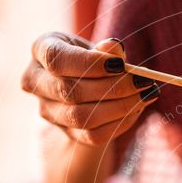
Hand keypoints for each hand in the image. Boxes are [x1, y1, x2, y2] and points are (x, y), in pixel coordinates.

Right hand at [21, 32, 159, 145]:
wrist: (86, 84)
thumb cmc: (93, 59)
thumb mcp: (98, 47)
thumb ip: (107, 49)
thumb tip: (115, 47)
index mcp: (41, 50)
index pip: (57, 60)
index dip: (89, 64)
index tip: (120, 65)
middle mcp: (36, 81)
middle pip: (70, 91)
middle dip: (112, 88)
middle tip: (142, 81)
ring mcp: (47, 110)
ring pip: (81, 117)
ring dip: (119, 108)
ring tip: (145, 95)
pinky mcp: (65, 132)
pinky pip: (93, 135)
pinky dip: (119, 123)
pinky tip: (137, 110)